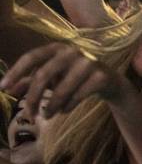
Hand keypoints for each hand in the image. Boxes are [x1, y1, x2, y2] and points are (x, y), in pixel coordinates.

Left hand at [0, 42, 125, 116]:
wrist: (109, 81)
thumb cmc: (74, 76)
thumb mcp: (52, 77)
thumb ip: (30, 80)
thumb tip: (7, 89)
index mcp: (57, 47)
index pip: (32, 57)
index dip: (16, 72)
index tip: (3, 88)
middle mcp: (73, 51)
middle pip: (44, 75)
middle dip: (33, 97)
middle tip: (28, 114)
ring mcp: (89, 62)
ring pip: (61, 90)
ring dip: (50, 106)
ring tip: (46, 116)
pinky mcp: (101, 77)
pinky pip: (77, 97)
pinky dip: (67, 107)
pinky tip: (64, 110)